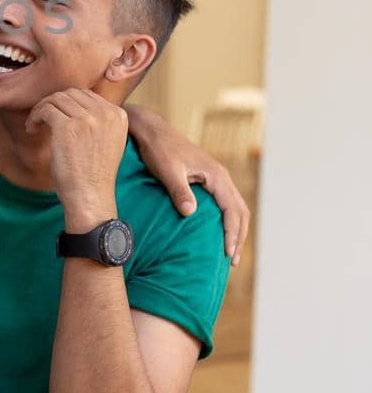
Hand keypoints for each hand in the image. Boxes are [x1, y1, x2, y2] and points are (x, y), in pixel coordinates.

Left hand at [26, 88, 127, 227]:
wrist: (90, 196)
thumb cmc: (93, 174)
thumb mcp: (107, 141)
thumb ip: (98, 120)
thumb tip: (73, 102)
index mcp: (118, 115)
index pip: (87, 95)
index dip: (68, 104)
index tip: (57, 117)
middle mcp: (105, 113)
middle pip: (71, 93)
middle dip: (54, 103)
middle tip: (43, 119)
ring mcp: (87, 118)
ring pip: (57, 98)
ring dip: (42, 109)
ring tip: (36, 125)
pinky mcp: (67, 126)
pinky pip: (45, 109)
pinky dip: (35, 116)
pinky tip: (32, 130)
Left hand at [125, 104, 249, 264]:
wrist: (151, 130)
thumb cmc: (158, 149)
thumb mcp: (168, 171)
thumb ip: (180, 191)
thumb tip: (190, 213)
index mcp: (216, 175)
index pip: (233, 210)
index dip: (232, 234)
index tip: (228, 254)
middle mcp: (221, 177)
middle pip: (240, 212)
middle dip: (238, 237)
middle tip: (232, 262)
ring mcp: (215, 178)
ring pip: (235, 208)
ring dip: (235, 230)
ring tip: (230, 253)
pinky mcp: (206, 180)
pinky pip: (224, 204)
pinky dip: (227, 221)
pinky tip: (218, 234)